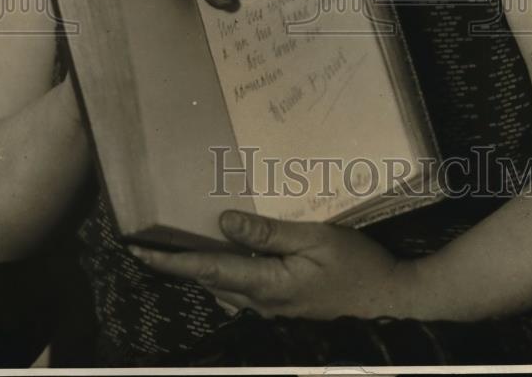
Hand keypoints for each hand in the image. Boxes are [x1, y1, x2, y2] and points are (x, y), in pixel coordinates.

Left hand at [129, 210, 413, 319]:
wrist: (391, 303)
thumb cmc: (359, 267)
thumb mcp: (317, 240)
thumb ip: (270, 233)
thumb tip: (225, 223)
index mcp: (267, 284)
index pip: (209, 269)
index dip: (172, 261)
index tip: (139, 251)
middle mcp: (262, 302)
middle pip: (210, 282)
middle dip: (177, 266)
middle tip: (148, 247)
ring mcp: (273, 309)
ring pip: (223, 289)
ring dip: (198, 271)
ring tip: (177, 250)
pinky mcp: (284, 308)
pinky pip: (242, 291)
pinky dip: (223, 275)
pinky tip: (225, 259)